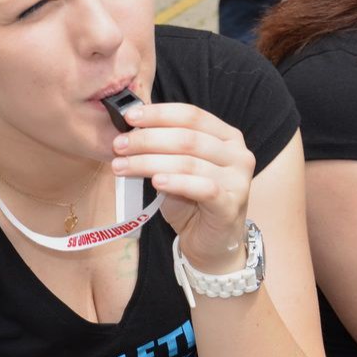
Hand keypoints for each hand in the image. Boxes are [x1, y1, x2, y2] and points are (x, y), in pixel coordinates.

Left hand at [110, 103, 252, 272]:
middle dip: (147, 140)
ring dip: (149, 162)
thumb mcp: (175, 168)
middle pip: (187, 138)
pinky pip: (202, 188)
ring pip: (189, 162)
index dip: (158, 114)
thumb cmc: (191, 200)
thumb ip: (162, 148)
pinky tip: (155, 182)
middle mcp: (237, 154)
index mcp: (226, 136)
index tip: (128, 117)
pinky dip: (176, 182)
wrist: (210, 242)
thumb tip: (128, 132)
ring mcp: (238, 179)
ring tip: (121, 166)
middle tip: (118, 145)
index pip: (191, 115)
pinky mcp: (231, 205)